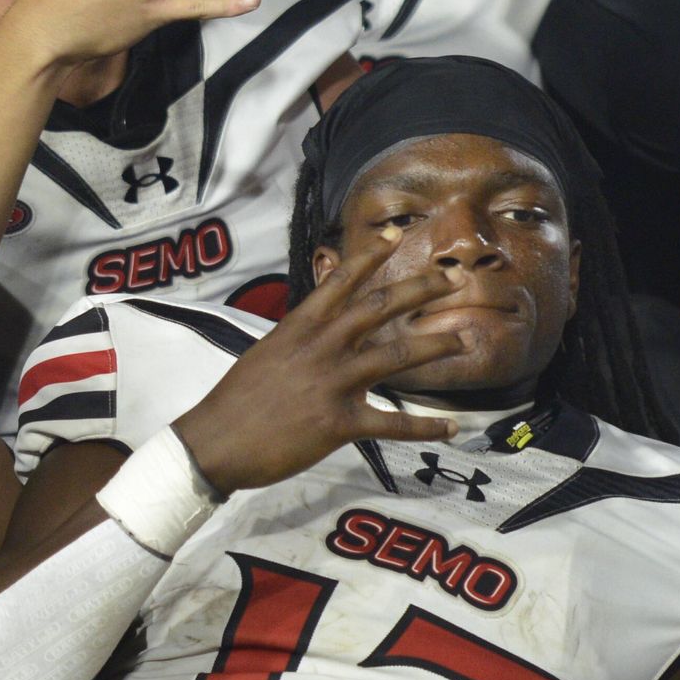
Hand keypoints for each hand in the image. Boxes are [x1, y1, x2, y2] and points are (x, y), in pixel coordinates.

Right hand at [172, 234, 479, 486]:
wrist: (214, 443)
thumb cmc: (236, 402)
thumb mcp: (266, 353)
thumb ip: (300, 339)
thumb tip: (319, 326)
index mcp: (300, 328)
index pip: (339, 282)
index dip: (370, 257)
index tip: (396, 236)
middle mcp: (321, 347)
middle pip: (379, 307)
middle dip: (421, 289)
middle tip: (454, 278)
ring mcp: (332, 383)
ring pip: (396, 356)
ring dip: (436, 345)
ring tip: (465, 339)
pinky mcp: (339, 423)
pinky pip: (392, 423)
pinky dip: (425, 427)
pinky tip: (451, 427)